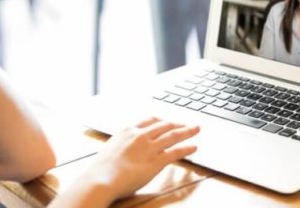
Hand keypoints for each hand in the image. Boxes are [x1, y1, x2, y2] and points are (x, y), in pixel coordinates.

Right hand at [81, 117, 199, 199]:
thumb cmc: (102, 169)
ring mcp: (149, 147)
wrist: (102, 178)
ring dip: (187, 131)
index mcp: (128, 130)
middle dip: (178, 124)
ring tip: (196, 129)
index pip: (150, 120)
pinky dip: (187, 148)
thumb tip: (127, 149)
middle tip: (187, 124)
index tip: (169, 121)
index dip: (162, 121)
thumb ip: (123, 145)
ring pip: (173, 135)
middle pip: (164, 125)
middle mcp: (140, 135)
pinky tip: (194, 147)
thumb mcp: (111, 149)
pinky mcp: (156, 161)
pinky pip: (175, 152)